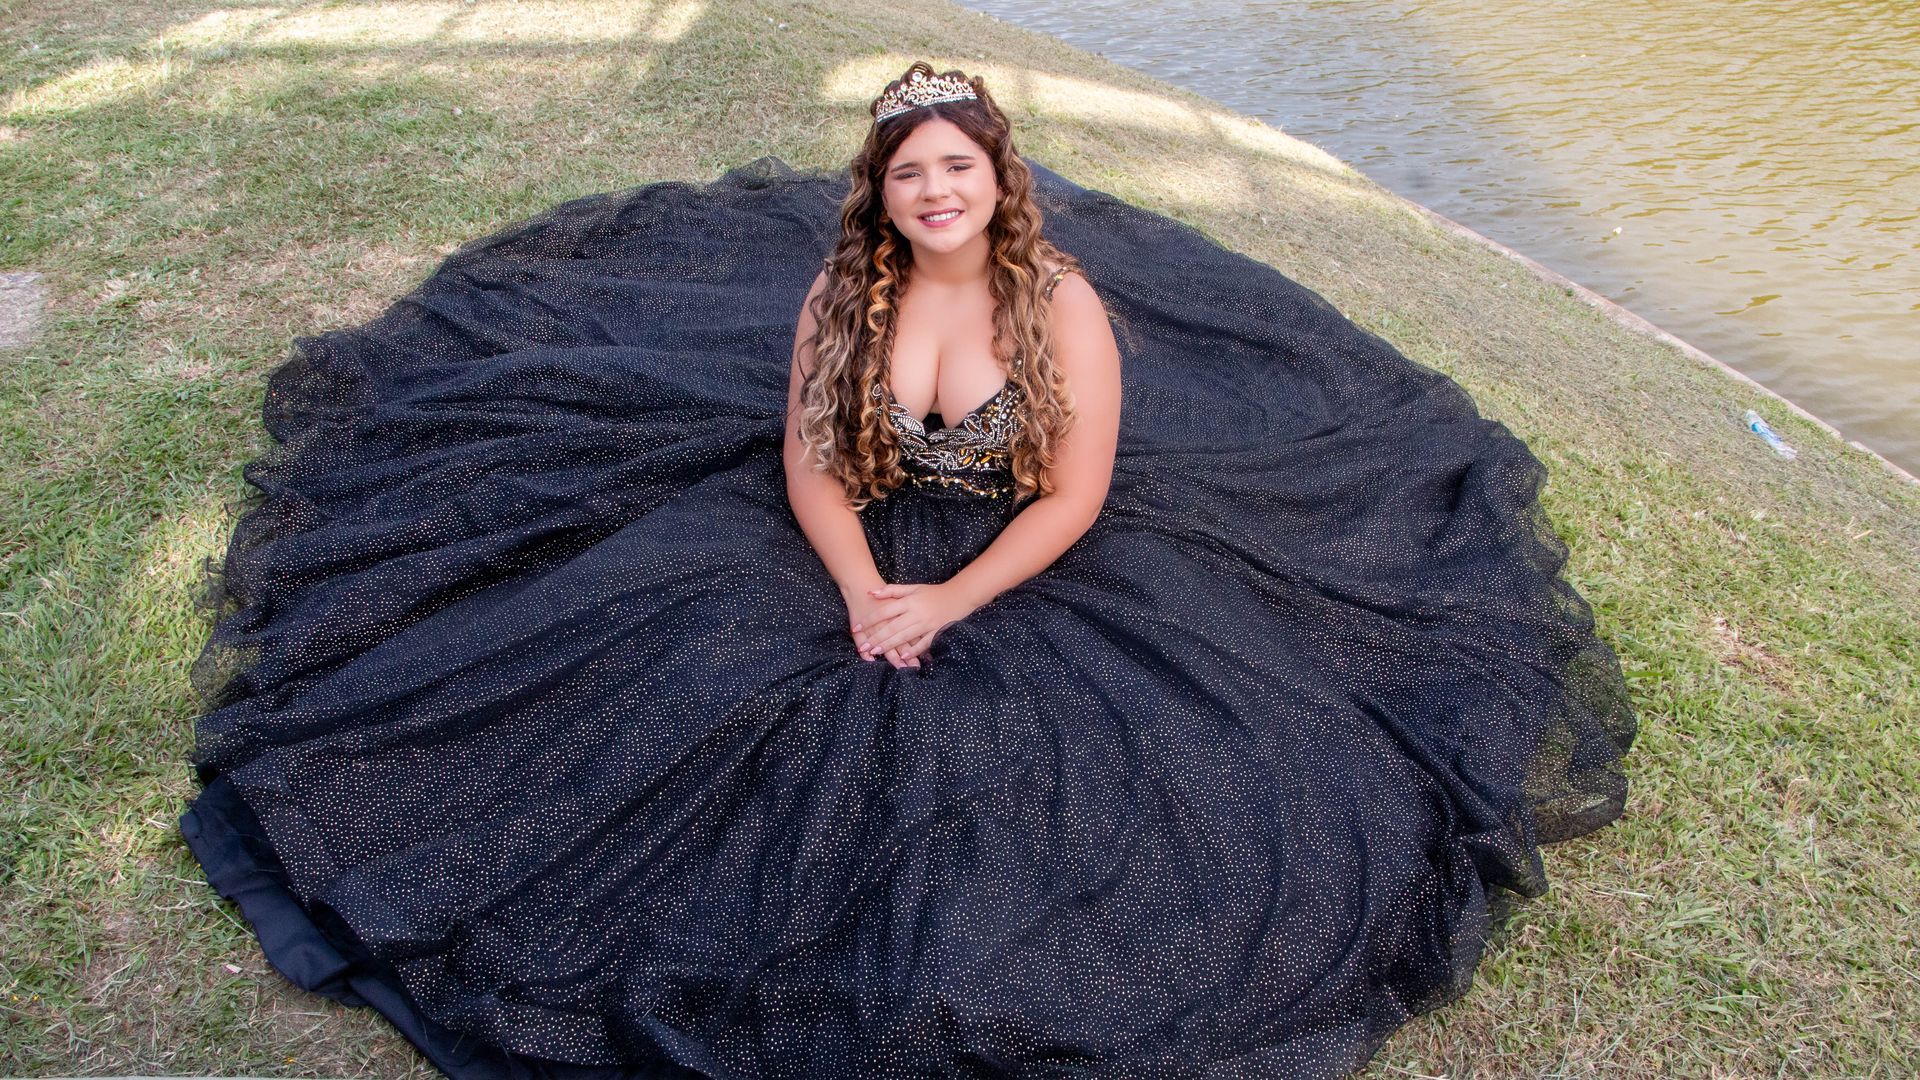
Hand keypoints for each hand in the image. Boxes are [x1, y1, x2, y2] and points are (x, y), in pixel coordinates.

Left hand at [852, 581, 973, 664]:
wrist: (959, 596)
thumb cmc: (932, 593)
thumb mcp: (912, 588)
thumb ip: (891, 590)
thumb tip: (870, 593)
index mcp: (909, 601)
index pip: (884, 611)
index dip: (869, 620)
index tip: (856, 628)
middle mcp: (916, 613)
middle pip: (892, 627)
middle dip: (876, 638)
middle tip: (863, 647)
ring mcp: (927, 623)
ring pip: (904, 637)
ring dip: (889, 645)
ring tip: (875, 652)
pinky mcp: (937, 631)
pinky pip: (923, 643)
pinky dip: (913, 650)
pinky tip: (902, 657)